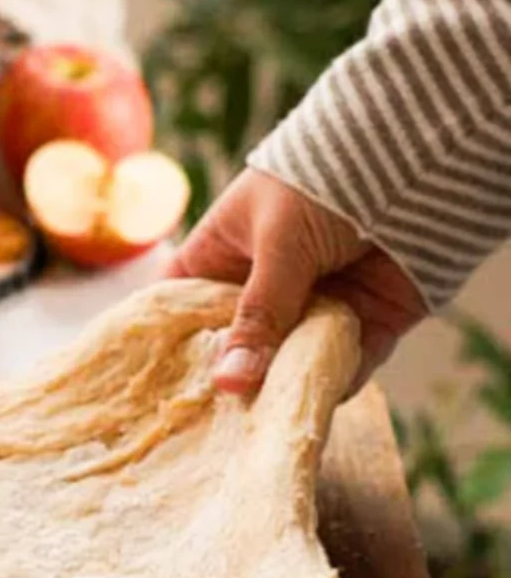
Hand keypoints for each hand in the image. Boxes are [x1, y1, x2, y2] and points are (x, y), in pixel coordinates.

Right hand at [168, 168, 426, 393]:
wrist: (418, 159)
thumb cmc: (324, 180)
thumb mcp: (280, 243)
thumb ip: (259, 314)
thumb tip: (229, 384)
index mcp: (223, 257)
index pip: (180, 307)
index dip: (169, 346)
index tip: (158, 389)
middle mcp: (264, 289)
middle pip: (235, 350)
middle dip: (232, 381)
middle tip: (220, 419)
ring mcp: (313, 308)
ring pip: (289, 365)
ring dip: (287, 386)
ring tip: (276, 411)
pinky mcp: (364, 324)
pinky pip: (344, 366)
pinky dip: (337, 381)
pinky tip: (324, 390)